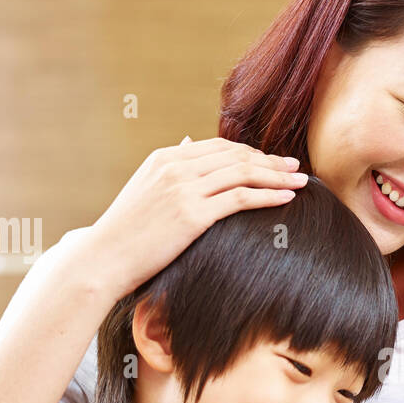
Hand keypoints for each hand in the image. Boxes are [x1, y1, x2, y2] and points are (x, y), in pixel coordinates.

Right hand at [85, 135, 309, 294]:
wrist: (103, 259)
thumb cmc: (125, 233)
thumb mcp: (144, 189)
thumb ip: (170, 167)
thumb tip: (190, 143)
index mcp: (164, 158)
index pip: (218, 147)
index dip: (250, 152)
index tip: (272, 161)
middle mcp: (175, 167)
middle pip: (236, 156)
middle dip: (270, 161)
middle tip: (295, 167)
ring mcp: (184, 188)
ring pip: (243, 173)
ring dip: (277, 176)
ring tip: (300, 181)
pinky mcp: (192, 214)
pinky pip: (241, 198)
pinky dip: (268, 195)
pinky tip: (286, 198)